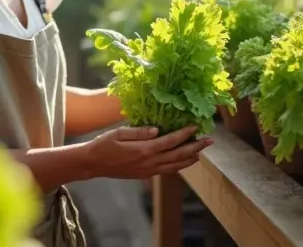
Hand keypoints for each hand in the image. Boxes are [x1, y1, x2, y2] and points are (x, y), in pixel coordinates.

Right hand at [80, 125, 212, 179]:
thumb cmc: (103, 144)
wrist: (92, 164)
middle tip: (209, 140)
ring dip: (189, 159)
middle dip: (195, 147)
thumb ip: (139, 131)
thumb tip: (158, 129)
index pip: (170, 141)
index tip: (196, 126)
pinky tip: (182, 161)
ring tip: (201, 153)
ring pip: (174, 166)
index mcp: (143, 150)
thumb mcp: (118, 133)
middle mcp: (149, 162)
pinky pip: (166, 171)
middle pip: (178, 156)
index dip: (185, 134)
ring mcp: (147, 171)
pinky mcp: (145, 175)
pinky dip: (178, 166)